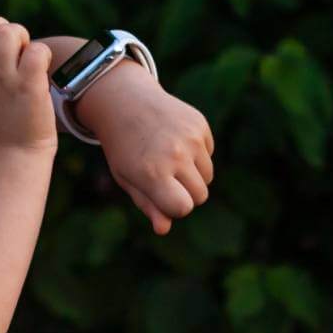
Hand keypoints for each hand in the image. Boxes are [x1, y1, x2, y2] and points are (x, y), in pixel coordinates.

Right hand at [0, 16, 56, 153]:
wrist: (12, 156)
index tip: (1, 53)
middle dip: (6, 30)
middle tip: (17, 52)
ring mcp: (4, 79)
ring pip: (9, 32)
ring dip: (23, 39)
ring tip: (28, 58)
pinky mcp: (29, 86)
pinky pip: (37, 51)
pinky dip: (43, 55)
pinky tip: (42, 71)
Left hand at [92, 87, 214, 234]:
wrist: (125, 102)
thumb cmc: (124, 148)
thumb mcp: (128, 178)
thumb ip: (148, 205)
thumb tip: (164, 229)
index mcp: (152, 173)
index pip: (183, 208)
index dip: (174, 207)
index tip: (162, 197)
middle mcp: (175, 155)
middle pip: (200, 196)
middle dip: (185, 193)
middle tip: (164, 177)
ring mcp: (190, 138)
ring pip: (207, 177)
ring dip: (193, 174)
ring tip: (169, 159)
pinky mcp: (200, 124)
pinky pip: (209, 154)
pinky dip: (197, 154)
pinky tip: (176, 141)